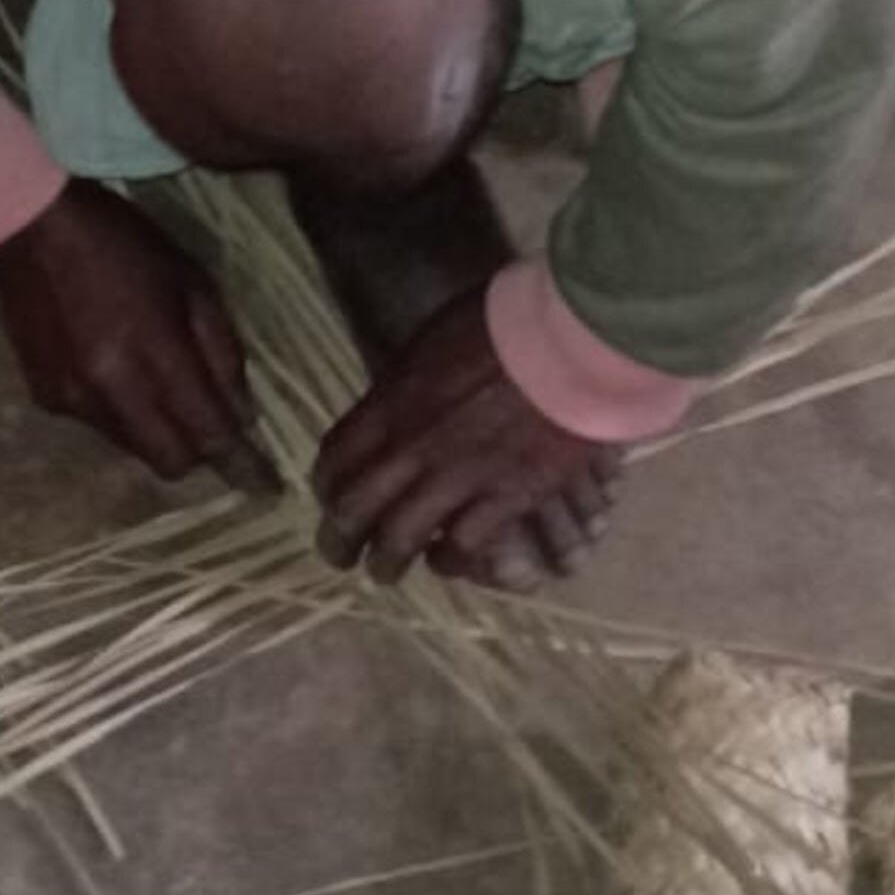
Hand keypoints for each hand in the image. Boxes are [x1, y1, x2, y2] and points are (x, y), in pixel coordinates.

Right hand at [0, 183, 274, 489]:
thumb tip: (242, 414)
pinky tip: (109, 364)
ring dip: (155, 429)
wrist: (32, 230)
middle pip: (169, 462)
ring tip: (151, 376)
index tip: (264, 483)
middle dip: (196, 451)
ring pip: (133, 448)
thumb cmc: (123, 245)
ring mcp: (74, 400)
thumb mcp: (192, 280)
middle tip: (207, 421)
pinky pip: (98, 426)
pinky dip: (117, 410)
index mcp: (155, 355)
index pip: (208, 435)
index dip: (240, 464)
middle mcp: (112, 391)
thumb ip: (222, 351)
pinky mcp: (46, 399)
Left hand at [313, 287, 623, 591]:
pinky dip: (449, 559)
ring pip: (400, 539)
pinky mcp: (506, 498)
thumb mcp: (432, 341)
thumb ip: (406, 380)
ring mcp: (457, 476)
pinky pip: (463, 546)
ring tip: (385, 572)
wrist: (568, 338)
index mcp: (390, 402)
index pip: (335, 459)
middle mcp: (411, 447)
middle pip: (354, 509)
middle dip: (339, 540)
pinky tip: (447, 558)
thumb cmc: (503, 322)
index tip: (329, 500)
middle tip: (339, 555)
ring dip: (386, 562)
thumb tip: (392, 397)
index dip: (326, 488)